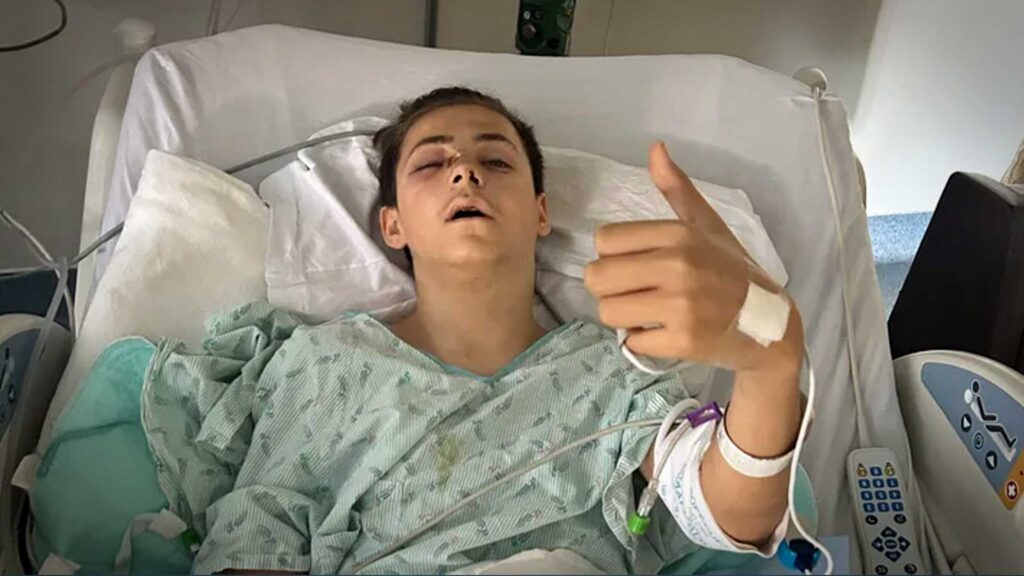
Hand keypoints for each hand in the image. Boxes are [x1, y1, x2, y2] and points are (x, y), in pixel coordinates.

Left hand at [583, 142, 802, 374]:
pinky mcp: (683, 341)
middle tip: (636, 294)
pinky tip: (667, 333)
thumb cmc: (730, 270)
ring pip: (608, 312)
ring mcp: (681, 305)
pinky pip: (632, 342)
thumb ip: (676, 188)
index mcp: (678, 234)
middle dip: (609, 289)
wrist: (771, 324)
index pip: (604, 240)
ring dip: (624, 317)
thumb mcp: (706, 224)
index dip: (613, 256)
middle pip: (596, 277)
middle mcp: (677, 265)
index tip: (636, 265)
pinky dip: (644, 342)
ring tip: (651, 313)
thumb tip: (655, 148)